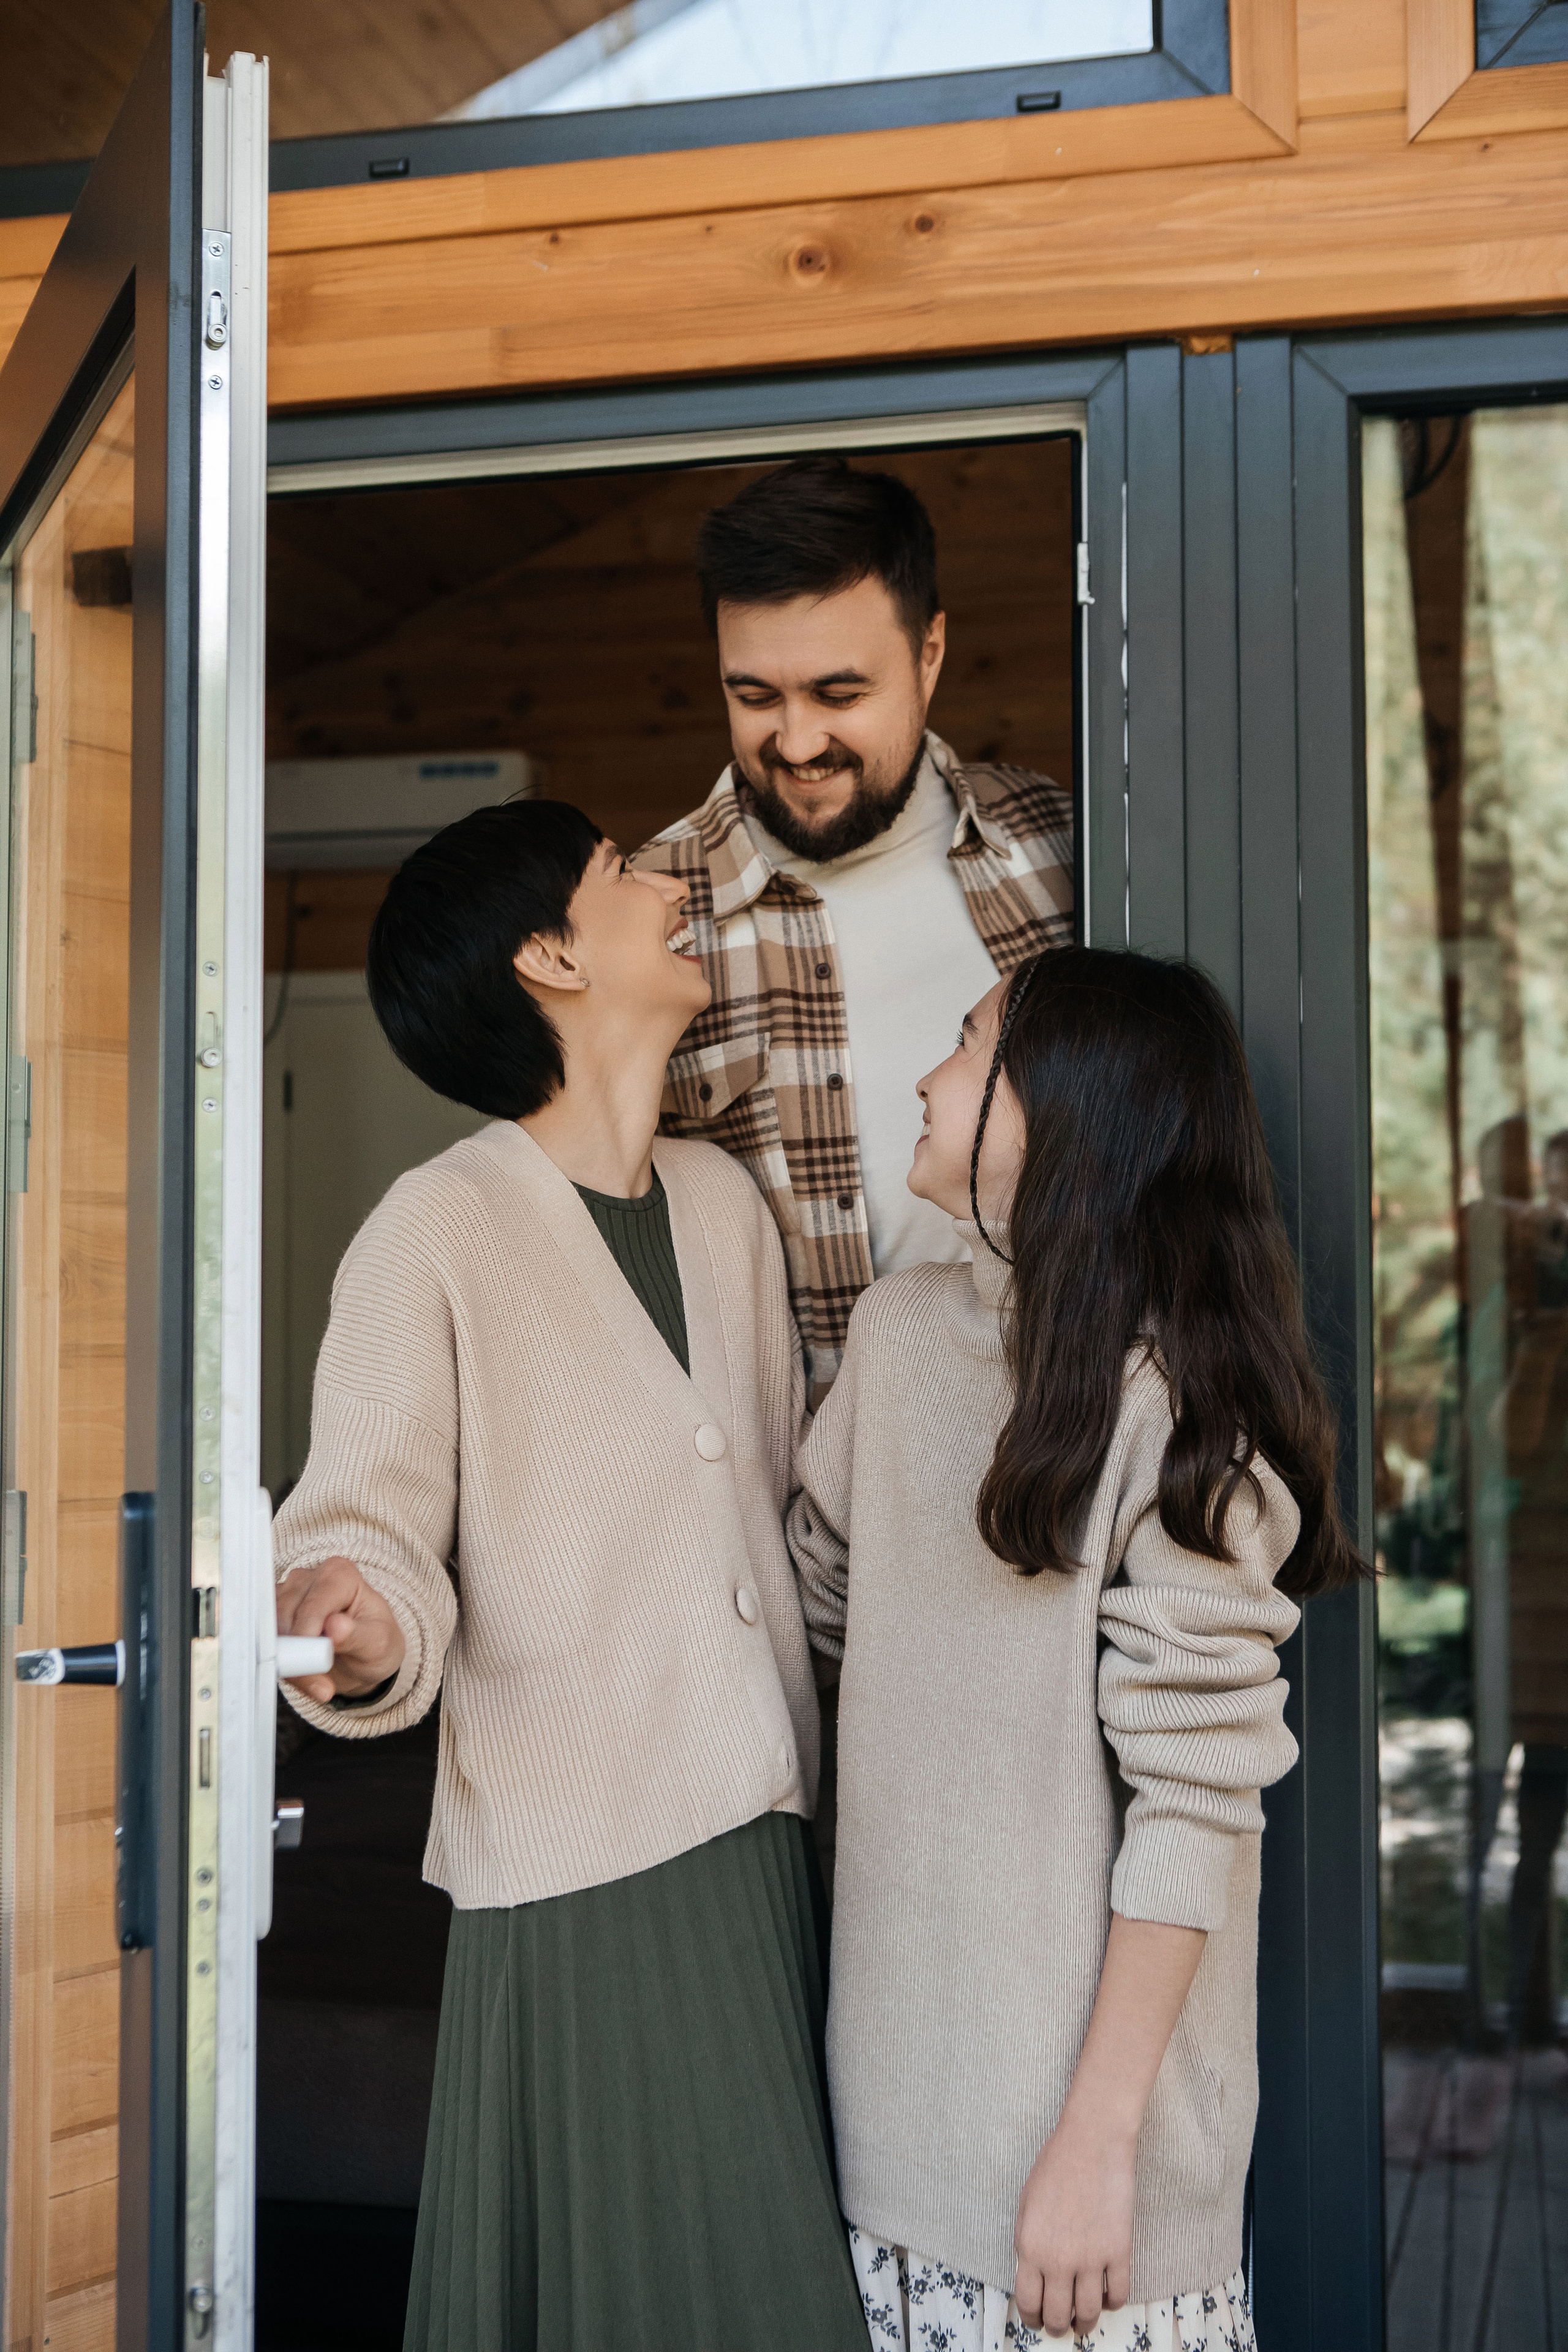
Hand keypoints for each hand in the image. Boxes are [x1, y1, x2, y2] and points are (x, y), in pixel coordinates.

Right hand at [276, 1556, 404, 1703]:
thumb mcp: (378, 1643)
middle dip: (298, 1654)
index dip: (308, 1636)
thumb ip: (356, 1635)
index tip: (316, 1662)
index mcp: (339, 1574)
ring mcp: (287, 1594)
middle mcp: (309, 1577)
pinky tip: (300, 1673)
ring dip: (287, 1662)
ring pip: (269, 1629)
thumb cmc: (375, 1641)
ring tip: (315, 1679)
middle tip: (319, 1681)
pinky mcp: (273, 1613)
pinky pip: (263, 1640)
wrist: (364, 1656)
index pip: (312, 1605)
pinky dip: (279, 1663)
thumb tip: (335, 1627)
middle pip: (285, 1617)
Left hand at [1012, 2110, 1133, 2338]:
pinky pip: (1118, 2295)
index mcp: (1030, 2248)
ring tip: (1084, 2318)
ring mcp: (1091, 2258)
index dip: (1032, 2319)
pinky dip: (1112, 2303)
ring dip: (1086, 2322)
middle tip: (1062, 2323)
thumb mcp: (1026, 2206)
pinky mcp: (1119, 2251)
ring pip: (1089, 2314)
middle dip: (1058, 2326)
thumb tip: (1034, 2276)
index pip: (1028, 2303)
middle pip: (1058, 2316)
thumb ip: (1028, 2245)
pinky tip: (1107, 2295)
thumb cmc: (1056, 2166)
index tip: (1037, 2320)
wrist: (1091, 2142)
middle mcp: (1059, 2260)